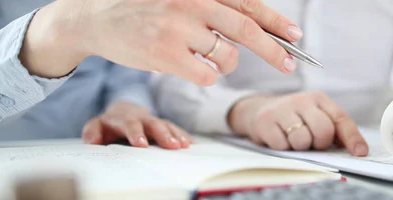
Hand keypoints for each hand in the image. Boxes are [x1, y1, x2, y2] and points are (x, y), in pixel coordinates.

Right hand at [20, 0, 300, 84]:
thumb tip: (256, 27)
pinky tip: (186, 67)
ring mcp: (178, 27)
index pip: (247, 3)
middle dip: (273, 50)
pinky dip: (205, 76)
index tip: (295, 36)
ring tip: (202, 57)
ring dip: (224, 64)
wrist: (97, 18)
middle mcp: (191, 2)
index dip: (275, 21)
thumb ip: (213, 8)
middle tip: (288, 63)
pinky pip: (206, 75)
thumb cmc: (145, 10)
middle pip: (246, 28)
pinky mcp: (165, 53)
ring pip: (226, 57)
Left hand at [81, 102, 191, 148]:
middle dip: (163, 134)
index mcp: (125, 117)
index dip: (136, 133)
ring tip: (184, 145)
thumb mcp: (96, 125)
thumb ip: (92, 131)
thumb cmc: (110, 123)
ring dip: (176, 135)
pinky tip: (191, 144)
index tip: (142, 145)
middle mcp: (142, 117)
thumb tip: (92, 141)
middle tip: (172, 146)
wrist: (124, 111)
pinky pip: (175, 129)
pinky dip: (183, 135)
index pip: (130, 124)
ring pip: (167, 125)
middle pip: (154, 124)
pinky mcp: (164, 125)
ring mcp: (155, 120)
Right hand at [228, 91, 367, 155]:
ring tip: (292, 138)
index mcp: (318, 99)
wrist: (258, 111)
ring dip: (299, 146)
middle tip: (311, 142)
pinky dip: (282, 148)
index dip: (352, 138)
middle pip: (323, 131)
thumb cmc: (293, 118)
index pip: (340, 118)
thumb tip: (357, 149)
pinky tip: (278, 137)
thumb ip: (335, 130)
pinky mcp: (265, 121)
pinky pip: (282, 146)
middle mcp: (301, 100)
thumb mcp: (315, 117)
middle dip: (320, 143)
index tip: (360, 153)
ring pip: (302, 140)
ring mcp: (282, 109)